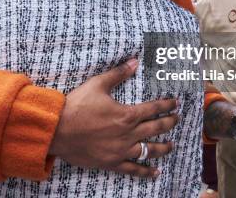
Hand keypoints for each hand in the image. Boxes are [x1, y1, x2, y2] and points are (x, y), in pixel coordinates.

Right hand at [48, 59, 178, 177]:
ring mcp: (121, 150)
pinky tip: (155, 173)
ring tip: (172, 145)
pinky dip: (146, 172)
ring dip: (163, 147)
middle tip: (177, 119)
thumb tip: (134, 62)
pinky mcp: (111, 162)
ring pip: (149, 150)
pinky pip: (133, 169)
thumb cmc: (77, 106)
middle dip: (169, 123)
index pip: (153, 109)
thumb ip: (118, 74)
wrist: (58, 130)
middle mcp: (128, 134)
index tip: (175, 103)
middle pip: (156, 128)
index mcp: (127, 114)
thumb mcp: (97, 84)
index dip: (166, 105)